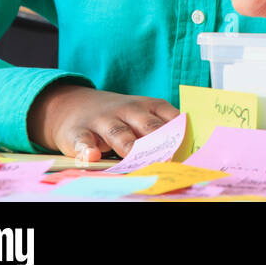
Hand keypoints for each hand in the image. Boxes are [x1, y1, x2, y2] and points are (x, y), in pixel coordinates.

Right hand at [27, 84, 177, 160]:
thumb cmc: (119, 117)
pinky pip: (84, 140)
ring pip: (118, 132)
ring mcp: (104, 120)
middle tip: (169, 159)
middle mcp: (128, 110)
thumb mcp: (141, 115)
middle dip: (159, 142)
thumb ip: (160, 129)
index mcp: (149, 107)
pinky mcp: (79, 132)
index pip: (169, 118)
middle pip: (147, 126)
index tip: (190, 150)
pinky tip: (92, 155)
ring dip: (128, 145)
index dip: (180, 134)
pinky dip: (87, 148)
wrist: (75, 105)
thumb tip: (186, 152)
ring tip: (134, 156)